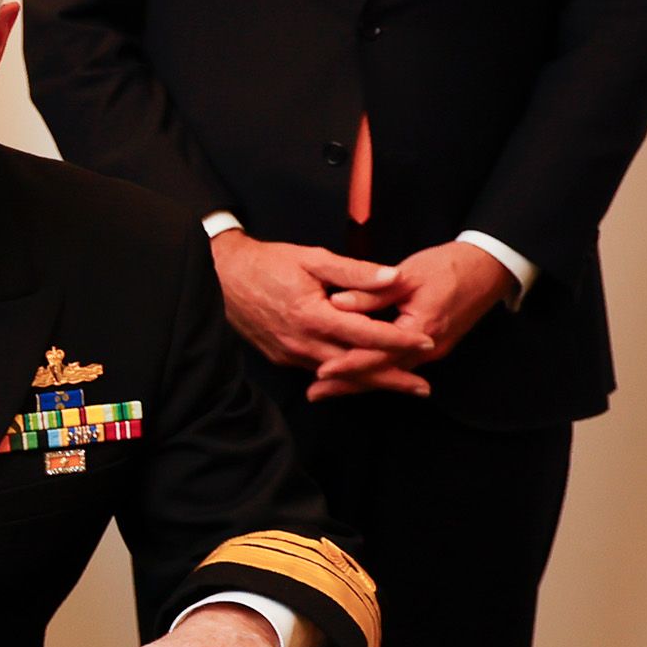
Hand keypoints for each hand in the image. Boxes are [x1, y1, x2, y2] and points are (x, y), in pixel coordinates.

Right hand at [208, 232, 431, 383]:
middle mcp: (301, 341)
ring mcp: (289, 353)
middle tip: (423, 388)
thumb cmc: (267, 263)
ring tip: (399, 386)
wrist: (219, 276)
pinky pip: (317, 370)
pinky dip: (342, 375)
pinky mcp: (280, 357)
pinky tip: (359, 375)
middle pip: (356, 367)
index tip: (427, 343)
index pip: (366, 334)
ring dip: (369, 381)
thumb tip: (394, 278)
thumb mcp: (312, 257)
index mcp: (312, 315)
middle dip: (391, 379)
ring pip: (337, 374)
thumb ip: (355, 271)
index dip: (399, 340)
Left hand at [308, 241, 512, 400]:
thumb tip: (337, 303)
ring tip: (326, 389)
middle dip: (348, 385)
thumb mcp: (407, 275)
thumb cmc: (449, 267)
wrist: (488, 269)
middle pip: (382, 373)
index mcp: (422, 330)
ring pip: (390, 372)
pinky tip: (356, 374)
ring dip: (359, 382)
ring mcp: (432, 350)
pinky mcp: (432, 346)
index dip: (348, 365)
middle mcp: (429, 348)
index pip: (379, 355)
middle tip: (314, 394)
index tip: (321, 371)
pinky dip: (376, 371)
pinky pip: (399, 364)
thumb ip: (372, 292)